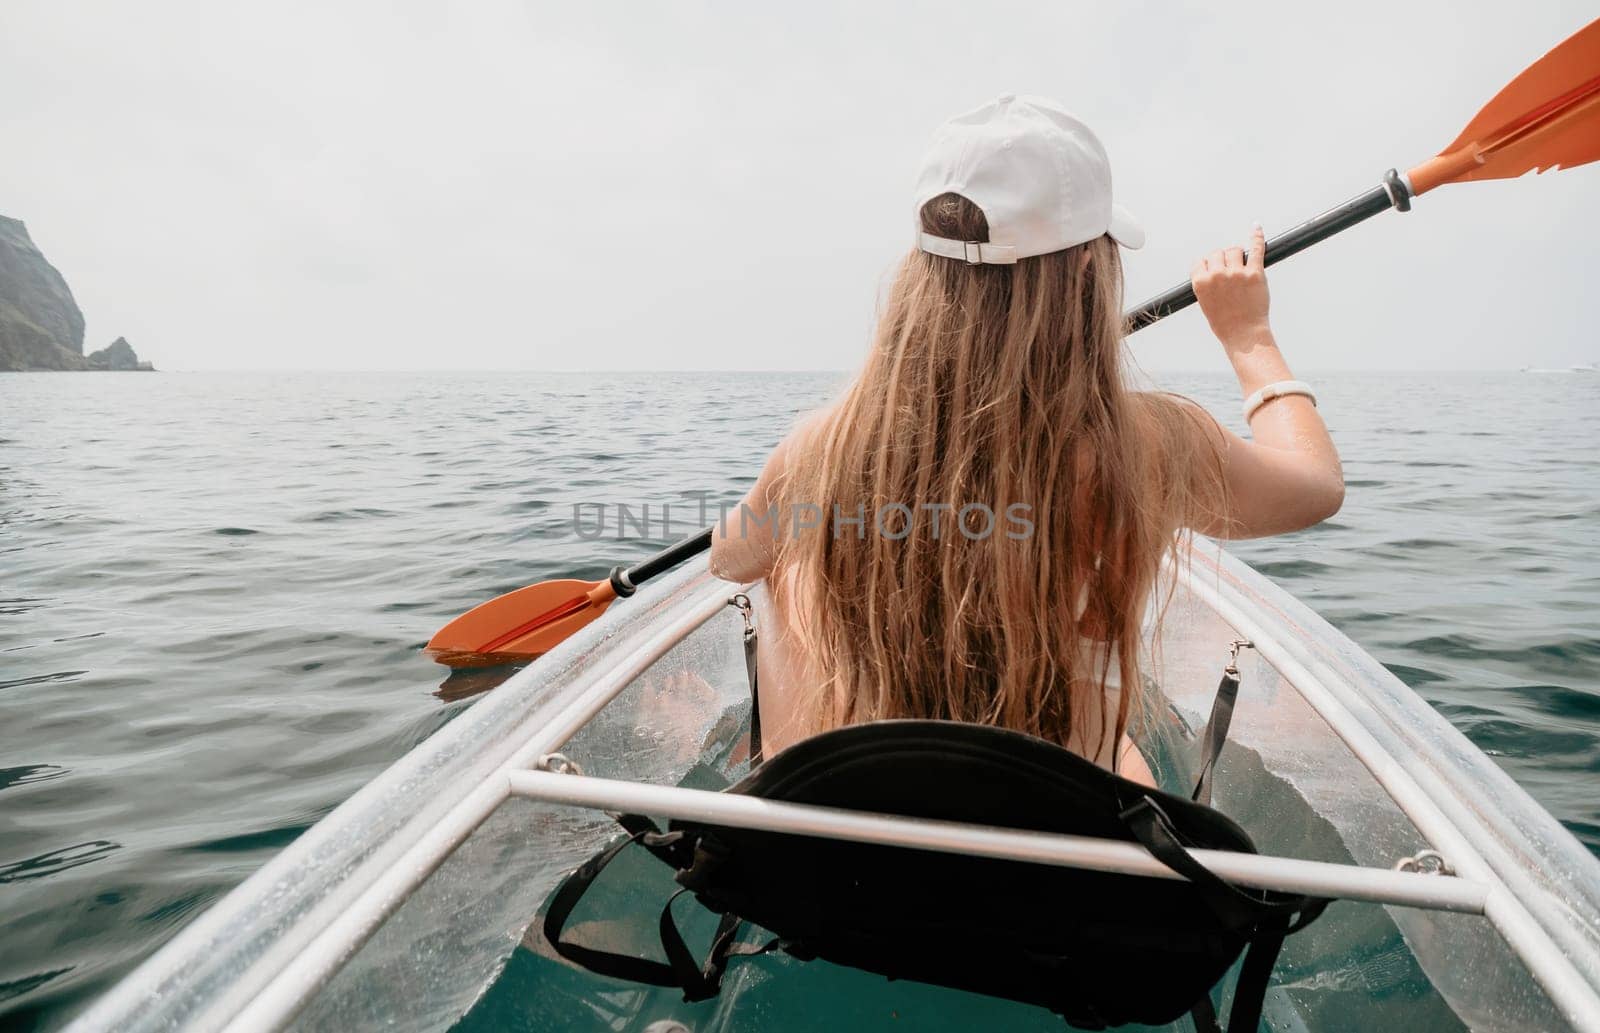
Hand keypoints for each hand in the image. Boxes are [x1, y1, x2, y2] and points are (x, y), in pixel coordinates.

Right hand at [1192, 224, 1270, 346]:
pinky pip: (1256, 249)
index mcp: (1201, 282)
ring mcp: (1237, 273)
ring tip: (1241, 266)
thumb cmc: (1225, 322)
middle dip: (1222, 260)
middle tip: (1229, 273)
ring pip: (1234, 250)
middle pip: (1217, 253)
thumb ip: (1207, 283)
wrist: (1243, 335)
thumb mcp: (1205, 303)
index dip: (1207, 266)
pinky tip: (1256, 227)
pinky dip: (1257, 237)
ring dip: (1237, 255)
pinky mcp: (1255, 273)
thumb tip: (1216, 265)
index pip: (1200, 262)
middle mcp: (1217, 275)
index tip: (1213, 272)